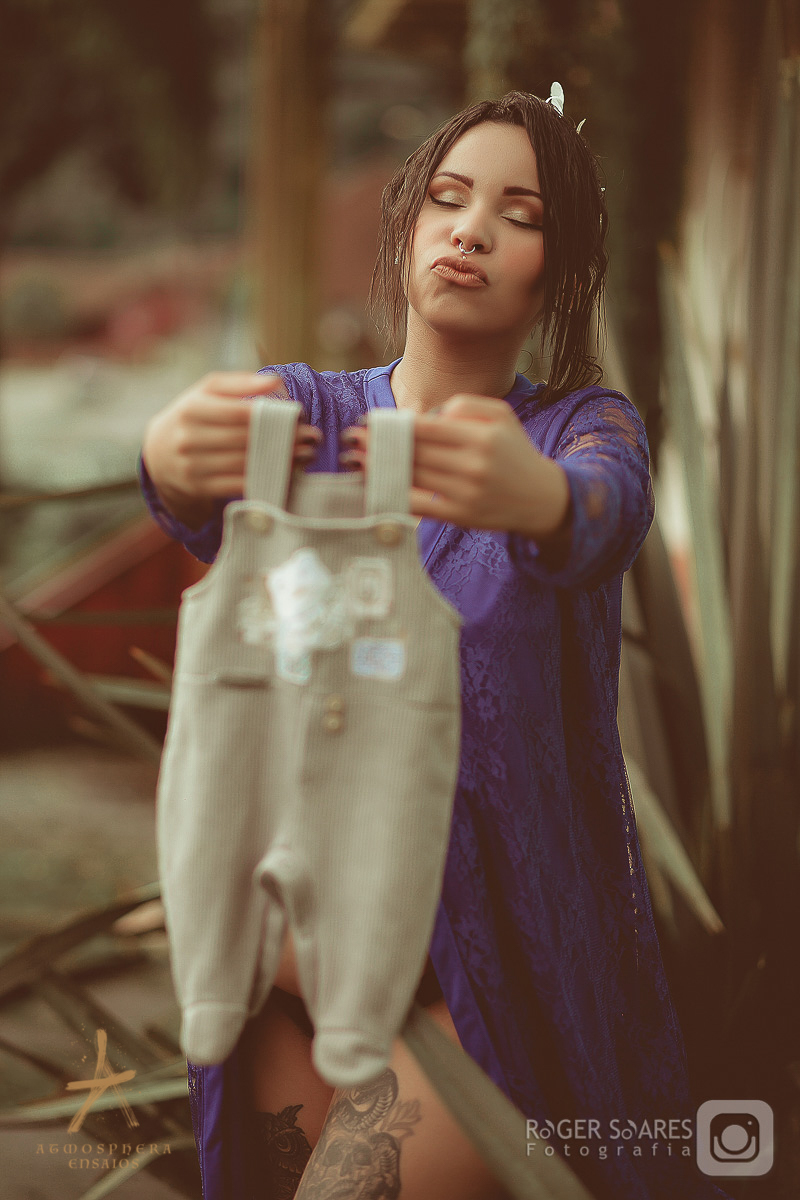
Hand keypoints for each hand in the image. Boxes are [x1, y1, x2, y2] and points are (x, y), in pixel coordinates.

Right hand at [142, 371, 320, 525]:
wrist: (159, 453)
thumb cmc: (194, 416)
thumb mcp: (207, 392)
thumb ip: (240, 383)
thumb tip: (275, 382)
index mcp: (192, 409)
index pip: (238, 413)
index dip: (271, 414)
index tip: (299, 414)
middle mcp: (189, 439)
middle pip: (245, 440)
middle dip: (283, 439)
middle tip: (312, 437)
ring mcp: (193, 467)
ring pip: (246, 464)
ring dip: (281, 461)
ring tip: (306, 454)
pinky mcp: (201, 488)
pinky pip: (240, 485)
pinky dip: (267, 479)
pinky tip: (287, 472)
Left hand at [340, 395, 569, 538]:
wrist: (540, 497)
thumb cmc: (514, 452)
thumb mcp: (501, 416)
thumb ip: (465, 405)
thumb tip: (428, 416)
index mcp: (481, 436)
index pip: (426, 428)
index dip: (394, 425)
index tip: (370, 421)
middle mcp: (473, 465)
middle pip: (415, 453)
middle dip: (380, 446)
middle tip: (353, 439)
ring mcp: (466, 493)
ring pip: (412, 477)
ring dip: (380, 469)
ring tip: (358, 460)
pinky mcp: (460, 516)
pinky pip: (419, 504)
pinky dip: (394, 495)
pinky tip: (376, 487)